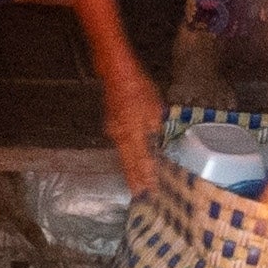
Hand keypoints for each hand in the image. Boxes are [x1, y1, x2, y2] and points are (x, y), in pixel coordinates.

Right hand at [98, 49, 166, 194]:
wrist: (115, 72)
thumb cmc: (137, 86)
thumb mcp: (154, 106)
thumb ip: (154, 126)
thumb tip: (155, 139)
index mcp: (133, 131)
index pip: (141, 160)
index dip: (146, 175)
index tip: (151, 190)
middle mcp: (121, 135)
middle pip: (129, 163)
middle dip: (135, 180)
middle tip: (140, 196)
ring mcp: (114, 131)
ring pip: (124, 155)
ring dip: (130, 170)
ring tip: (136, 185)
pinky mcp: (112, 125)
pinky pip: (121, 145)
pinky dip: (127, 156)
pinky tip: (131, 161)